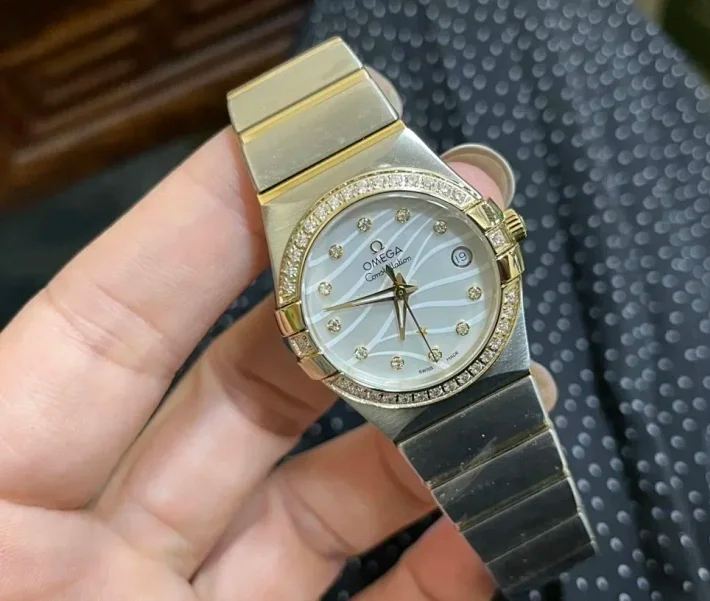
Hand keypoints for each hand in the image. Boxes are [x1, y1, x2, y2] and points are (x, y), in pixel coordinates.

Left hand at [0, 128, 557, 600]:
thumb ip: (31, 436)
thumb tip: (166, 302)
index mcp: (5, 491)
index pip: (118, 320)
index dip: (206, 224)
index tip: (299, 144)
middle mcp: (104, 544)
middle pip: (249, 391)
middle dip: (353, 304)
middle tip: (445, 240)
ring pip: (324, 499)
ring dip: (423, 437)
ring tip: (504, 380)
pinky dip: (439, 568)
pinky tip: (492, 520)